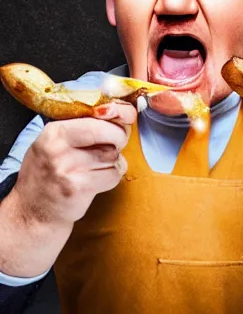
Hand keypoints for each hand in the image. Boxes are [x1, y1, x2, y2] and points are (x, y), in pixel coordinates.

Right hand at [12, 101, 135, 226]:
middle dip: (120, 138)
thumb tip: (126, 114)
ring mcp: (67, 169)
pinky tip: (97, 179)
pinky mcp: (78, 189)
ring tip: (97, 165)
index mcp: (55, 130)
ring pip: (114, 156)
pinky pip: (113, 175)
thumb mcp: (59, 141)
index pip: (98, 116)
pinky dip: (112, 177)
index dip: (120, 114)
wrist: (33, 211)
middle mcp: (58, 148)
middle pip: (111, 134)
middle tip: (114, 143)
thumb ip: (87, 125)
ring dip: (113, 161)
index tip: (127, 117)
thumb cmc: (51, 170)